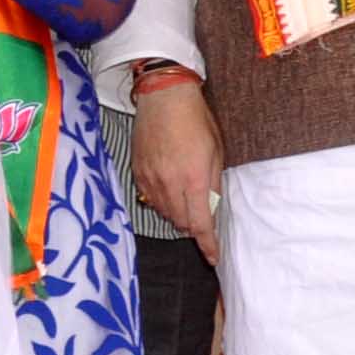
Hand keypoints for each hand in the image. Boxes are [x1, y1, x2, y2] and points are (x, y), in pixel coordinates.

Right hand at [130, 78, 222, 258]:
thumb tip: (212, 209)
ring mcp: (151, 179)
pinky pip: (149, 200)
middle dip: (193, 227)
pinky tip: (168, 192)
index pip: (201, 224)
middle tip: (201, 217)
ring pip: (164, 213)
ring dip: (177, 215)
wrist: (164, 97)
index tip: (213, 257)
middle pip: (181, 223)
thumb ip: (214, 184)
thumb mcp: (216, 151)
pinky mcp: (138, 173)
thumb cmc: (196, 120)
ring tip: (185, 200)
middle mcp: (170, 184)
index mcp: (194, 179)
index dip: (208, 245)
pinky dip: (161, 203)